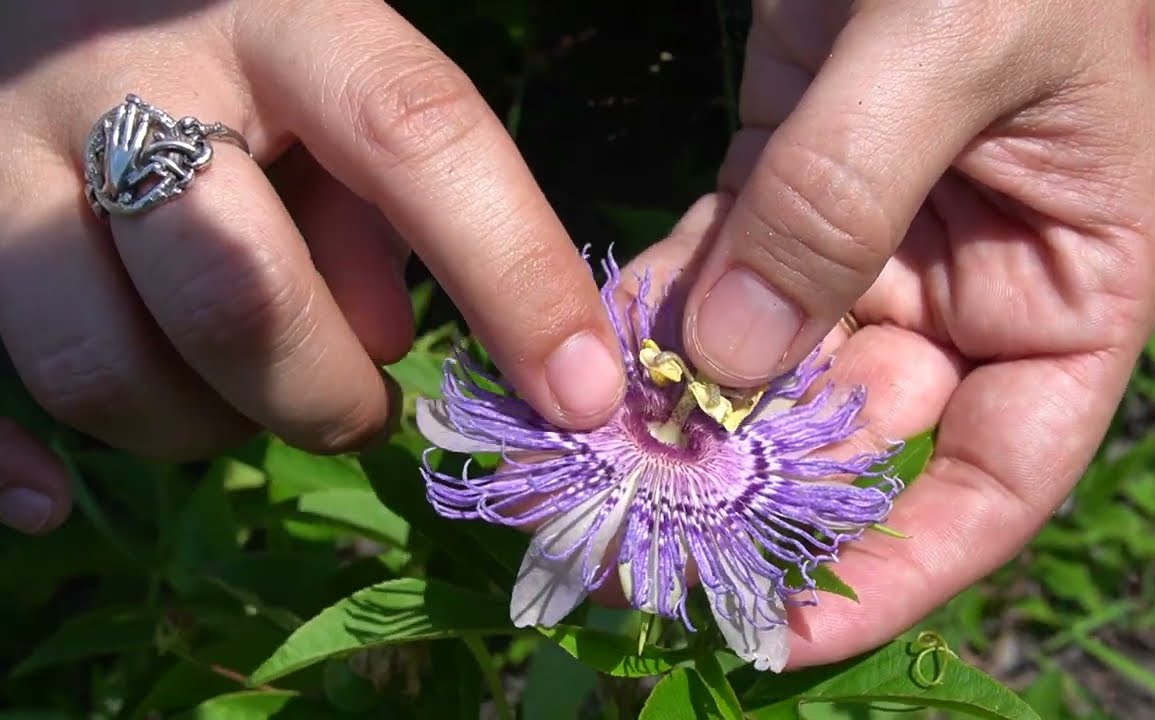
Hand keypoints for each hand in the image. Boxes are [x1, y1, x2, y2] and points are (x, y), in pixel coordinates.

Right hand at [0, 0, 625, 533]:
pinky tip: (50, 501)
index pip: (417, 136)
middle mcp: (122, 68)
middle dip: (325, 396)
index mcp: (276, 9)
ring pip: (101, 363)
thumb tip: (382, 343)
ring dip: (202, 428)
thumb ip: (382, 196)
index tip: (582, 396)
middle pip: (238, 291)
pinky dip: (17, 472)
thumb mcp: (333, 75)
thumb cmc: (232, 40)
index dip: (514, 276)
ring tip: (242, 398)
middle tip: (363, 409)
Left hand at [642, 0, 1154, 665]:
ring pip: (770, 359)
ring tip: (583, 460)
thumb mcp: (949, 52)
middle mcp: (972, 284)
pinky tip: (589, 345)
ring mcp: (872, 236)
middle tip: (629, 536)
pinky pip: (716, 272)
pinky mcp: (786, 178)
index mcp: (1073, 289)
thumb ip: (838, 208)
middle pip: (857, 429)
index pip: (998, 475)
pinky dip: (656, 309)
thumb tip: (721, 372)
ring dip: (682, 408)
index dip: (905, 567)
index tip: (790, 628)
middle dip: (749, 484)